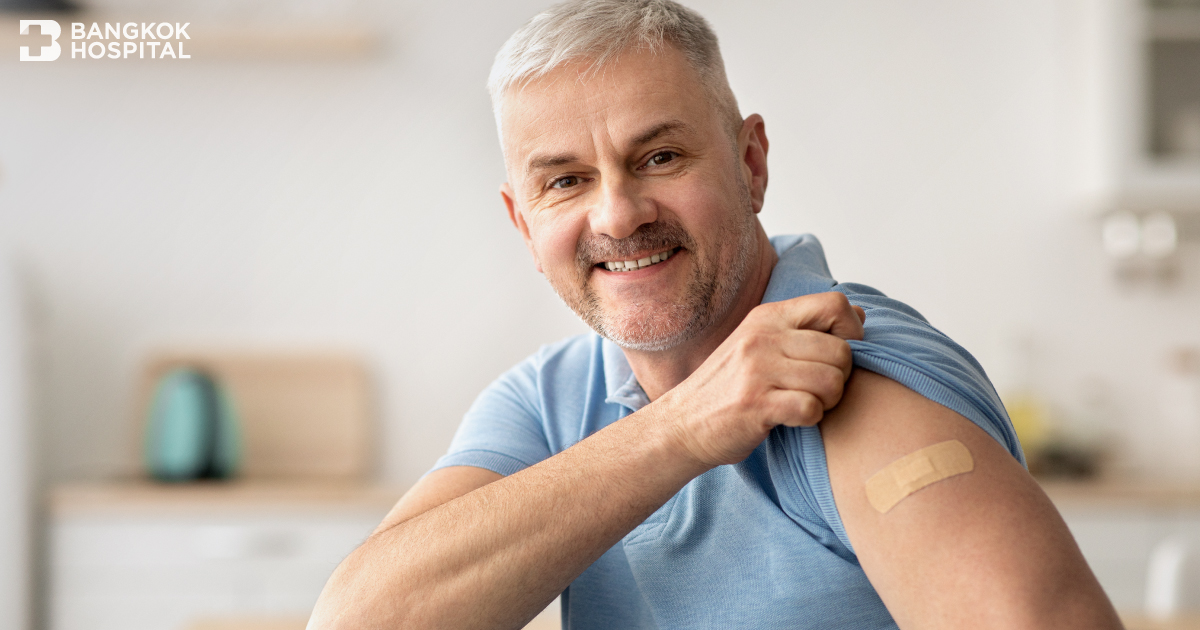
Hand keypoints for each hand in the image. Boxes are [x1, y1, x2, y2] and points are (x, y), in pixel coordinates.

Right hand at [660, 292, 865, 466]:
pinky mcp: (756, 403)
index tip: (839, 355)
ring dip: (827, 401)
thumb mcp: (760, 345)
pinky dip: (810, 419)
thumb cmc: (728, 388)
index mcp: (767, 317)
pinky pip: (811, 408)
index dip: (852, 332)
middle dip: (841, 377)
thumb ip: (807, 328)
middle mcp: (763, 336)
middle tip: (819, 391)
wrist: (681, 424)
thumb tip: (860, 314)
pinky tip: (791, 419)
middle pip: (841, 349)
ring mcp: (757, 369)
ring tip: (805, 404)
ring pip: (832, 380)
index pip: (834, 305)